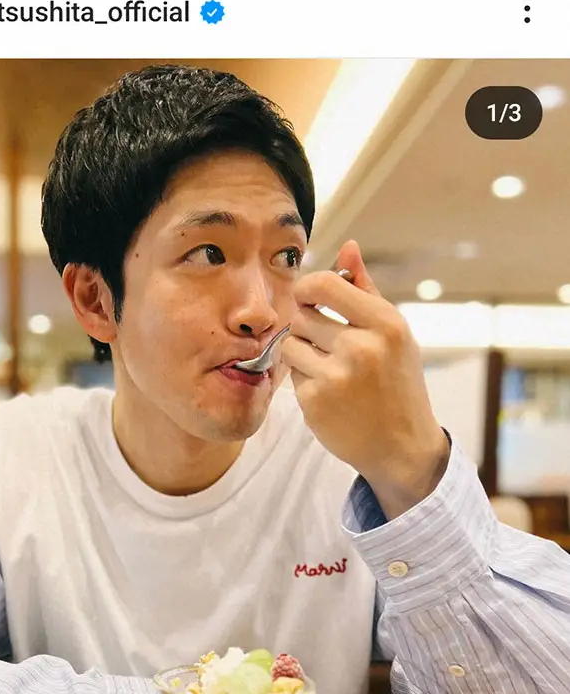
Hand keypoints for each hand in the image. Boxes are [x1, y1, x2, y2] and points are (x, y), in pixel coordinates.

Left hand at [281, 240, 450, 518]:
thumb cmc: (398, 382)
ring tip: (329, 367)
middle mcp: (361, 347)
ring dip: (302, 353)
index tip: (310, 299)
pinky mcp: (314, 403)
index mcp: (385, 323)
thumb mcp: (394, 332)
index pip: (322, 284)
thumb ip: (365, 289)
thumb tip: (346, 247)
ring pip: (290, 345)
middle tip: (325, 342)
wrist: (402, 446)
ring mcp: (336, 377)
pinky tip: (330, 392)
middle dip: (306, 324)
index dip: (307, 288)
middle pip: (300, 314)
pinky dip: (304, 380)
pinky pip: (291, 376)